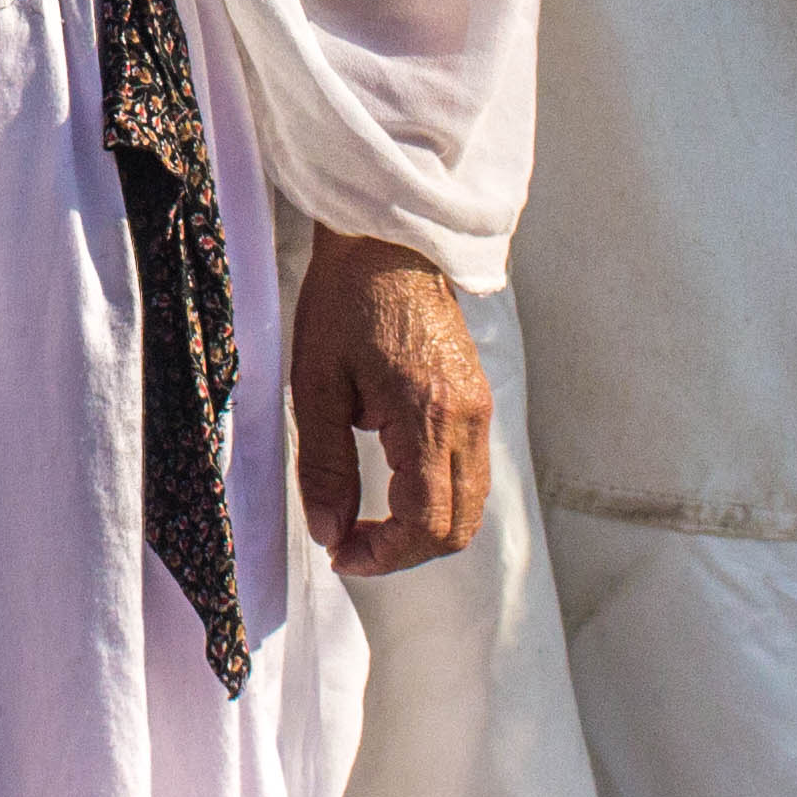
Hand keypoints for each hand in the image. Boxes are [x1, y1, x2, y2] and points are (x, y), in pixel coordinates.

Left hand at [290, 228, 493, 575]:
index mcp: (430, 415)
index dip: (385, 556)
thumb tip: (330, 534)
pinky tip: (390, 492)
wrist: (387, 240)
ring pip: (471, 506)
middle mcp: (469, 420)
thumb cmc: (345, 300)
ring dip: (422, 531)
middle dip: (404, 553)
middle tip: (349, 547)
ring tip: (366, 526)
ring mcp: (480, 412)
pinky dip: (436, 501)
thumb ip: (323, 466)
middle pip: (459, 527)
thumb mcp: (316, 383)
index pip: (428, 522)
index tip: (341, 555)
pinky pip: (470, 476)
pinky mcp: (477, 402)